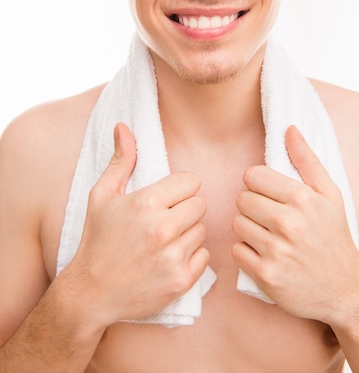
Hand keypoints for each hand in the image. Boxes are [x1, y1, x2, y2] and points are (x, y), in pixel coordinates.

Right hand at [68, 123, 208, 325]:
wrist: (90, 293)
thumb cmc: (97, 240)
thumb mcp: (102, 196)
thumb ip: (120, 160)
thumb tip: (124, 127)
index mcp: (147, 203)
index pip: (191, 181)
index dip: (179, 189)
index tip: (166, 199)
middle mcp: (163, 228)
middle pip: (200, 205)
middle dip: (184, 210)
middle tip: (163, 221)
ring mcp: (173, 256)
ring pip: (201, 231)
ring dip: (187, 234)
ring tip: (163, 242)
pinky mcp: (181, 280)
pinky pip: (205, 256)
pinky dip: (191, 258)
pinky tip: (169, 260)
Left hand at [232, 125, 358, 323]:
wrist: (346, 290)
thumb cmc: (335, 236)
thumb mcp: (330, 194)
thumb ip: (307, 159)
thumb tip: (289, 128)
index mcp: (302, 198)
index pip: (253, 176)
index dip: (258, 184)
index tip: (270, 194)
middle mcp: (288, 223)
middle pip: (242, 199)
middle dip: (253, 206)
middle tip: (270, 217)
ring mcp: (276, 250)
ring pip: (237, 224)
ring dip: (248, 228)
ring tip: (268, 235)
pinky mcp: (266, 275)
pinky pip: (237, 251)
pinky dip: (246, 252)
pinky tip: (265, 254)